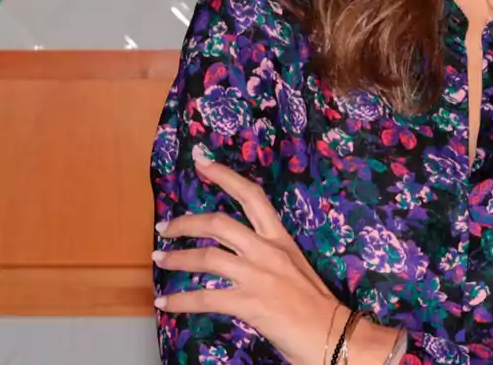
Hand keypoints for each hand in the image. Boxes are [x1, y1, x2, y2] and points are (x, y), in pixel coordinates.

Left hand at [154, 147, 342, 364]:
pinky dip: (180, 300)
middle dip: (186, 222)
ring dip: (177, 258)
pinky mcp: (250, 303)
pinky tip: (165, 302)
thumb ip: (268, 260)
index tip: (201, 159)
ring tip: (159, 259)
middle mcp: (268, 251)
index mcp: (282, 239)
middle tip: (165, 226)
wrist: (333, 333)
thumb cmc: (316, 306)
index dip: (224, 175)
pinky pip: (205, 297)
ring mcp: (259, 276)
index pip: (252, 196)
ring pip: (207, 257)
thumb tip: (241, 260)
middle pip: (219, 223)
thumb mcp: (294, 269)